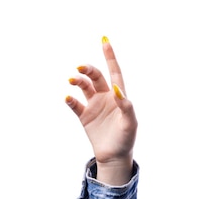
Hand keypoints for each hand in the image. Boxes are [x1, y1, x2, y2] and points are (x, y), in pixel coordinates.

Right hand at [66, 37, 136, 184]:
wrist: (114, 157)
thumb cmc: (126, 139)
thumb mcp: (130, 123)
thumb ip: (125, 105)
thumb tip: (116, 89)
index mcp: (118, 96)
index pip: (115, 72)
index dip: (110, 57)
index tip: (104, 40)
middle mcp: (106, 97)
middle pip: (96, 76)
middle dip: (88, 69)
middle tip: (80, 69)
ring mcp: (94, 106)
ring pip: (84, 87)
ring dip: (77, 81)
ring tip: (72, 80)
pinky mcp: (84, 116)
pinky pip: (75, 104)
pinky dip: (70, 99)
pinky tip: (68, 98)